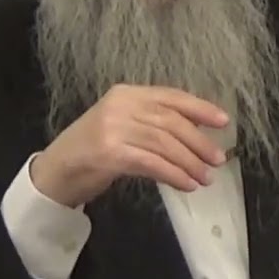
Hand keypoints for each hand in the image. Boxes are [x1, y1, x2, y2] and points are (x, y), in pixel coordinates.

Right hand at [29, 85, 229, 207]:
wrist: (56, 171)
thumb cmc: (93, 150)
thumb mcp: (123, 126)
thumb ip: (152, 123)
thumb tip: (197, 135)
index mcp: (126, 93)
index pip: (170, 96)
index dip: (199, 108)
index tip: (223, 121)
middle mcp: (120, 105)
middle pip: (170, 121)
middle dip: (198, 141)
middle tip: (217, 159)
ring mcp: (113, 128)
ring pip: (164, 143)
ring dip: (189, 162)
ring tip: (205, 178)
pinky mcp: (109, 153)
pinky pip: (151, 163)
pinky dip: (173, 174)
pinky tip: (186, 185)